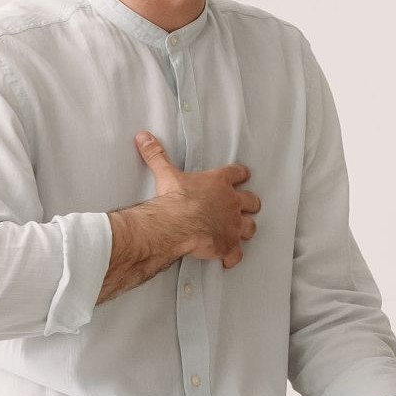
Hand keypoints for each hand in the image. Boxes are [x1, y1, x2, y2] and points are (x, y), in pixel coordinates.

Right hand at [135, 131, 259, 268]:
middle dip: (250, 204)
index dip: (241, 175)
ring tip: (239, 232)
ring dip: (245, 230)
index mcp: (219, 183)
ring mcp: (233, 225)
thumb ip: (156, 155)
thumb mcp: (166, 173)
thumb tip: (143, 137)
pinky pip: (236, 254)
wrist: (176, 223)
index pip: (238, 173)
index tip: (242, 175)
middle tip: (246, 207)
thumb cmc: (175, 199)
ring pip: (250, 227)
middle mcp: (231, 203)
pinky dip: (232, 257)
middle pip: (251, 202)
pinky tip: (228, 259)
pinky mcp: (228, 245)